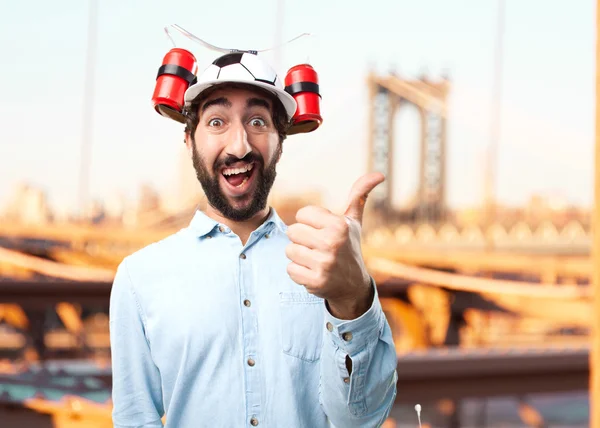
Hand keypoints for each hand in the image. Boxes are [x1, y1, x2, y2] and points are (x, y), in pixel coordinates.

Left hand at [285, 172, 384, 318]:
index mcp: (339, 225)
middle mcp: (332, 243)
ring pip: (289, 250)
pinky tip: (313, 272)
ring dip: (299, 256)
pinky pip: (290, 269)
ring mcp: (324, 263)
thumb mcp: (354, 221)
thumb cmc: (349, 247)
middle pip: (292, 231)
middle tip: (317, 247)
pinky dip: (298, 272)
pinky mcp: (315, 281)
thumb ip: (359, 195)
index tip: (321, 231)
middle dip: (302, 239)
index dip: (309, 222)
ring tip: (315, 259)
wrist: (353, 286)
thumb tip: (378, 174)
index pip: (302, 214)